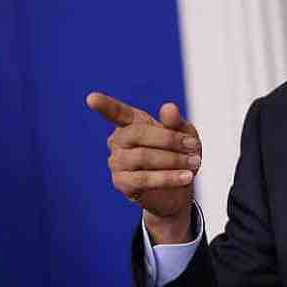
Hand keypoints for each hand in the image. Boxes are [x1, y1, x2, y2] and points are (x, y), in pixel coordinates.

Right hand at [86, 92, 201, 243]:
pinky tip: (185, 177)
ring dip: (172, 160)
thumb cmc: (180, 154)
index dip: (105, 105)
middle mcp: (119, 141)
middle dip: (169, 139)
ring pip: (142, 157)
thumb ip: (175, 123)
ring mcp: (117, 162)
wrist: (179, 188)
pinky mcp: (122, 183)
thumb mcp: (186, 135)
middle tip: (194, 146)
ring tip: (194, 163)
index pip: (117, 112)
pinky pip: (143, 179)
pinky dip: (168, 177)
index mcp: (132, 123)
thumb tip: (168, 108)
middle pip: (138, 134)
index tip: (91, 98)